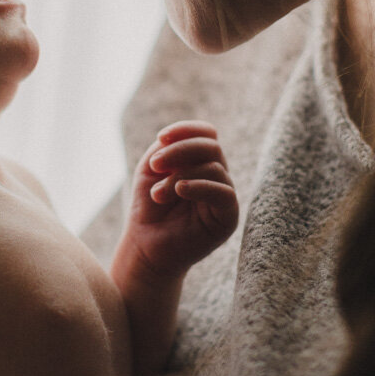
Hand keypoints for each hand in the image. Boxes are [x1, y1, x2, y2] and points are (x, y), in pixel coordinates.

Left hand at [124, 120, 237, 278]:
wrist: (146, 246)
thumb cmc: (148, 208)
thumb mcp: (151, 170)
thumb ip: (168, 149)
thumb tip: (187, 140)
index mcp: (200, 161)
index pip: (206, 133)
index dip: (186, 129)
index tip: (160, 138)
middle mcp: (216, 176)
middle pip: (211, 146)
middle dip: (179, 150)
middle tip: (154, 165)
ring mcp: (224, 196)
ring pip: (214, 168)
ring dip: (179, 176)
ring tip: (157, 195)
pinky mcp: (228, 218)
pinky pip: (224, 193)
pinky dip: (200, 187)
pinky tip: (180, 191)